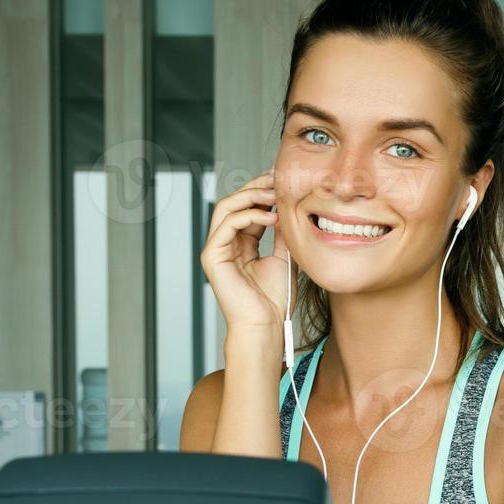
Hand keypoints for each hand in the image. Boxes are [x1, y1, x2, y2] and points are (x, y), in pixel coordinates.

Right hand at [199, 168, 291, 333]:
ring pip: (227, 208)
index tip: (285, 181)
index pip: (249, 208)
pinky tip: (271, 216)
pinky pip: (227, 224)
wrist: (266, 325)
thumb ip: (284, 236)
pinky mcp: (212, 256)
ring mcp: (216, 248)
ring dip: (252, 197)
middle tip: (278, 178)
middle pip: (235, 203)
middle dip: (257, 187)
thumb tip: (291, 211)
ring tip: (275, 195)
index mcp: (242, 244)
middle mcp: (226, 243)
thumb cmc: (274, 300)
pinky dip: (249, 215)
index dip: (264, 192)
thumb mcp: (285, 259)